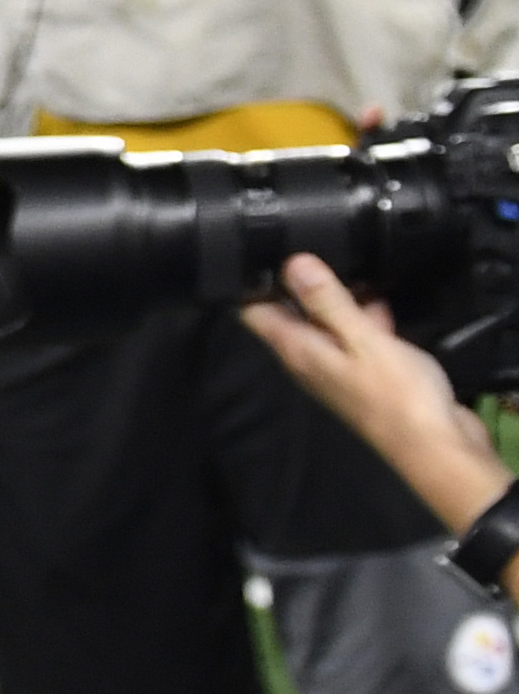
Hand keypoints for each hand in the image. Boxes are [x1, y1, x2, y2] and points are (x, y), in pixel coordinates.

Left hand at [244, 255, 507, 529]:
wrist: (440, 447)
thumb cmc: (398, 395)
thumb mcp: (362, 340)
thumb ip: (327, 303)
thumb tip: (292, 264)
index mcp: (298, 351)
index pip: (254, 313)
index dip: (253, 282)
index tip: (262, 249)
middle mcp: (310, 360)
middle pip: (291, 313)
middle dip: (299, 283)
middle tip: (313, 245)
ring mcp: (339, 368)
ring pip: (327, 323)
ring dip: (337, 298)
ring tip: (350, 261)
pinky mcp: (368, 373)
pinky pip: (357, 336)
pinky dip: (364, 317)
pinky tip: (381, 298)